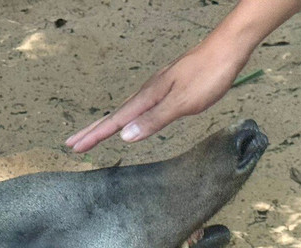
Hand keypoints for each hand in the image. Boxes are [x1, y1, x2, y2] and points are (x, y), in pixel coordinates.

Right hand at [66, 39, 247, 152]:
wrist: (229, 47)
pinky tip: (130, 117)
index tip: (75, 148)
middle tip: (72, 142)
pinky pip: (138, 105)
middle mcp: (148, 92)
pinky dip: (125, 115)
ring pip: (125, 109)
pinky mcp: (167, 86)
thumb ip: (154, 119)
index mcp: (148, 97)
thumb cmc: (210, 74)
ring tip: (93, 133)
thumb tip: (124, 136)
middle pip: (115, 115)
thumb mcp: (183, 102)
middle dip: (93, 130)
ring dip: (107, 123)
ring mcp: (157, 88)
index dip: (95, 136)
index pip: (116, 121)